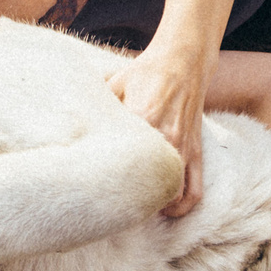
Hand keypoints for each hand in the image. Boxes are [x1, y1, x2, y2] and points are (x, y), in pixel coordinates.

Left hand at [111, 42, 210, 215]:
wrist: (182, 60)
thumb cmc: (145, 72)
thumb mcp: (115, 84)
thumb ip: (100, 108)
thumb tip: (74, 125)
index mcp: (143, 119)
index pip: (124, 162)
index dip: (109, 180)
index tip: (94, 189)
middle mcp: (166, 137)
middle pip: (147, 184)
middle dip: (131, 200)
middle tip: (112, 205)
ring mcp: (183, 147)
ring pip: (172, 192)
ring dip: (155, 205)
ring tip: (137, 208)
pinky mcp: (197, 150)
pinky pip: (196, 188)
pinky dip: (183, 205)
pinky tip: (168, 209)